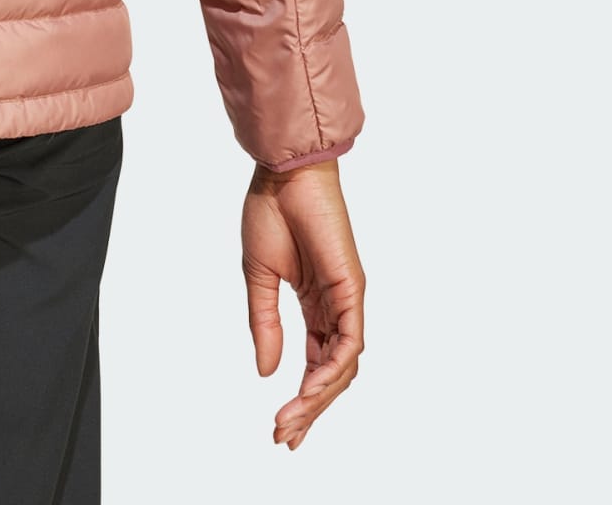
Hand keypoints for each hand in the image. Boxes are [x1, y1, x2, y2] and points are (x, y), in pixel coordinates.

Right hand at [243, 157, 365, 448]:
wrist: (282, 174)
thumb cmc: (271, 213)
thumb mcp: (259, 278)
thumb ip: (265, 324)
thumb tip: (267, 372)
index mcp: (314, 303)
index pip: (316, 362)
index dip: (301, 397)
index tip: (280, 427)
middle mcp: (335, 306)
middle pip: (332, 372)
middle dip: (310, 409)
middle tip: (286, 437)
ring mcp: (347, 299)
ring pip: (343, 365)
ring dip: (319, 397)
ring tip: (292, 421)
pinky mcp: (352, 289)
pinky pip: (349, 341)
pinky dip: (332, 369)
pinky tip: (310, 388)